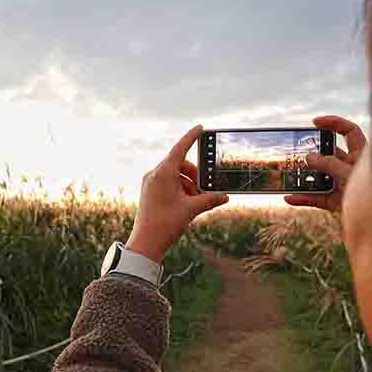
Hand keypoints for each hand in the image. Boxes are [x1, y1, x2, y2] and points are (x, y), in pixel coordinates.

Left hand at [126, 124, 229, 263]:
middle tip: (205, 190)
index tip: (199, 128)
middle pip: (180, 165)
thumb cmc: (165, 224)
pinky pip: (169, 184)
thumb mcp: (192, 209)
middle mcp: (154, 175)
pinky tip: (188, 205)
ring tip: (197, 202)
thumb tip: (225, 196)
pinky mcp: (150, 193)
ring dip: (189, 186)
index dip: (191, 138)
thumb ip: (210, 199)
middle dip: (195, 176)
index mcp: (163, 173)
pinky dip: (181, 191)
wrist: (146, 244)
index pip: (180, 149)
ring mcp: (151, 184)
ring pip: (176, 176)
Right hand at [284, 115, 366, 213]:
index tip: (315, 123)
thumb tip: (308, 158)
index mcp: (362, 155)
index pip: (349, 132)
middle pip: (329, 155)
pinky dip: (303, 198)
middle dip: (313, 153)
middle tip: (297, 153)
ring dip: (304, 178)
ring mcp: (343, 185)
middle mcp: (352, 168)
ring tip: (288, 176)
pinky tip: (290, 198)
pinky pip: (317, 198)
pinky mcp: (336, 202)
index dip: (334, 123)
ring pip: (320, 177)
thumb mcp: (349, 174)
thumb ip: (329, 164)